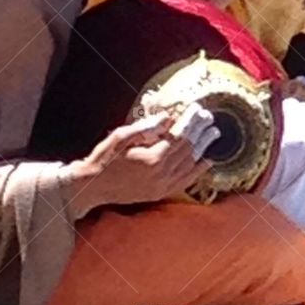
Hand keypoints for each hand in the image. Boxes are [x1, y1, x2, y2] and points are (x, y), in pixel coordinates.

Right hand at [63, 105, 218, 218]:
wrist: (92, 186)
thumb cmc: (104, 158)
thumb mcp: (121, 136)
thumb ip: (146, 128)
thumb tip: (168, 118)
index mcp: (152, 158)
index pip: (180, 136)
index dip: (191, 122)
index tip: (198, 110)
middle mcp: (161, 174)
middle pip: (188, 150)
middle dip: (201, 132)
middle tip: (210, 119)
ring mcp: (161, 186)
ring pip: (190, 165)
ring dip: (203, 148)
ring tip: (213, 134)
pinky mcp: (159, 194)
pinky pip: (185, 182)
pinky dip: (197, 171)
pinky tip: (207, 162)